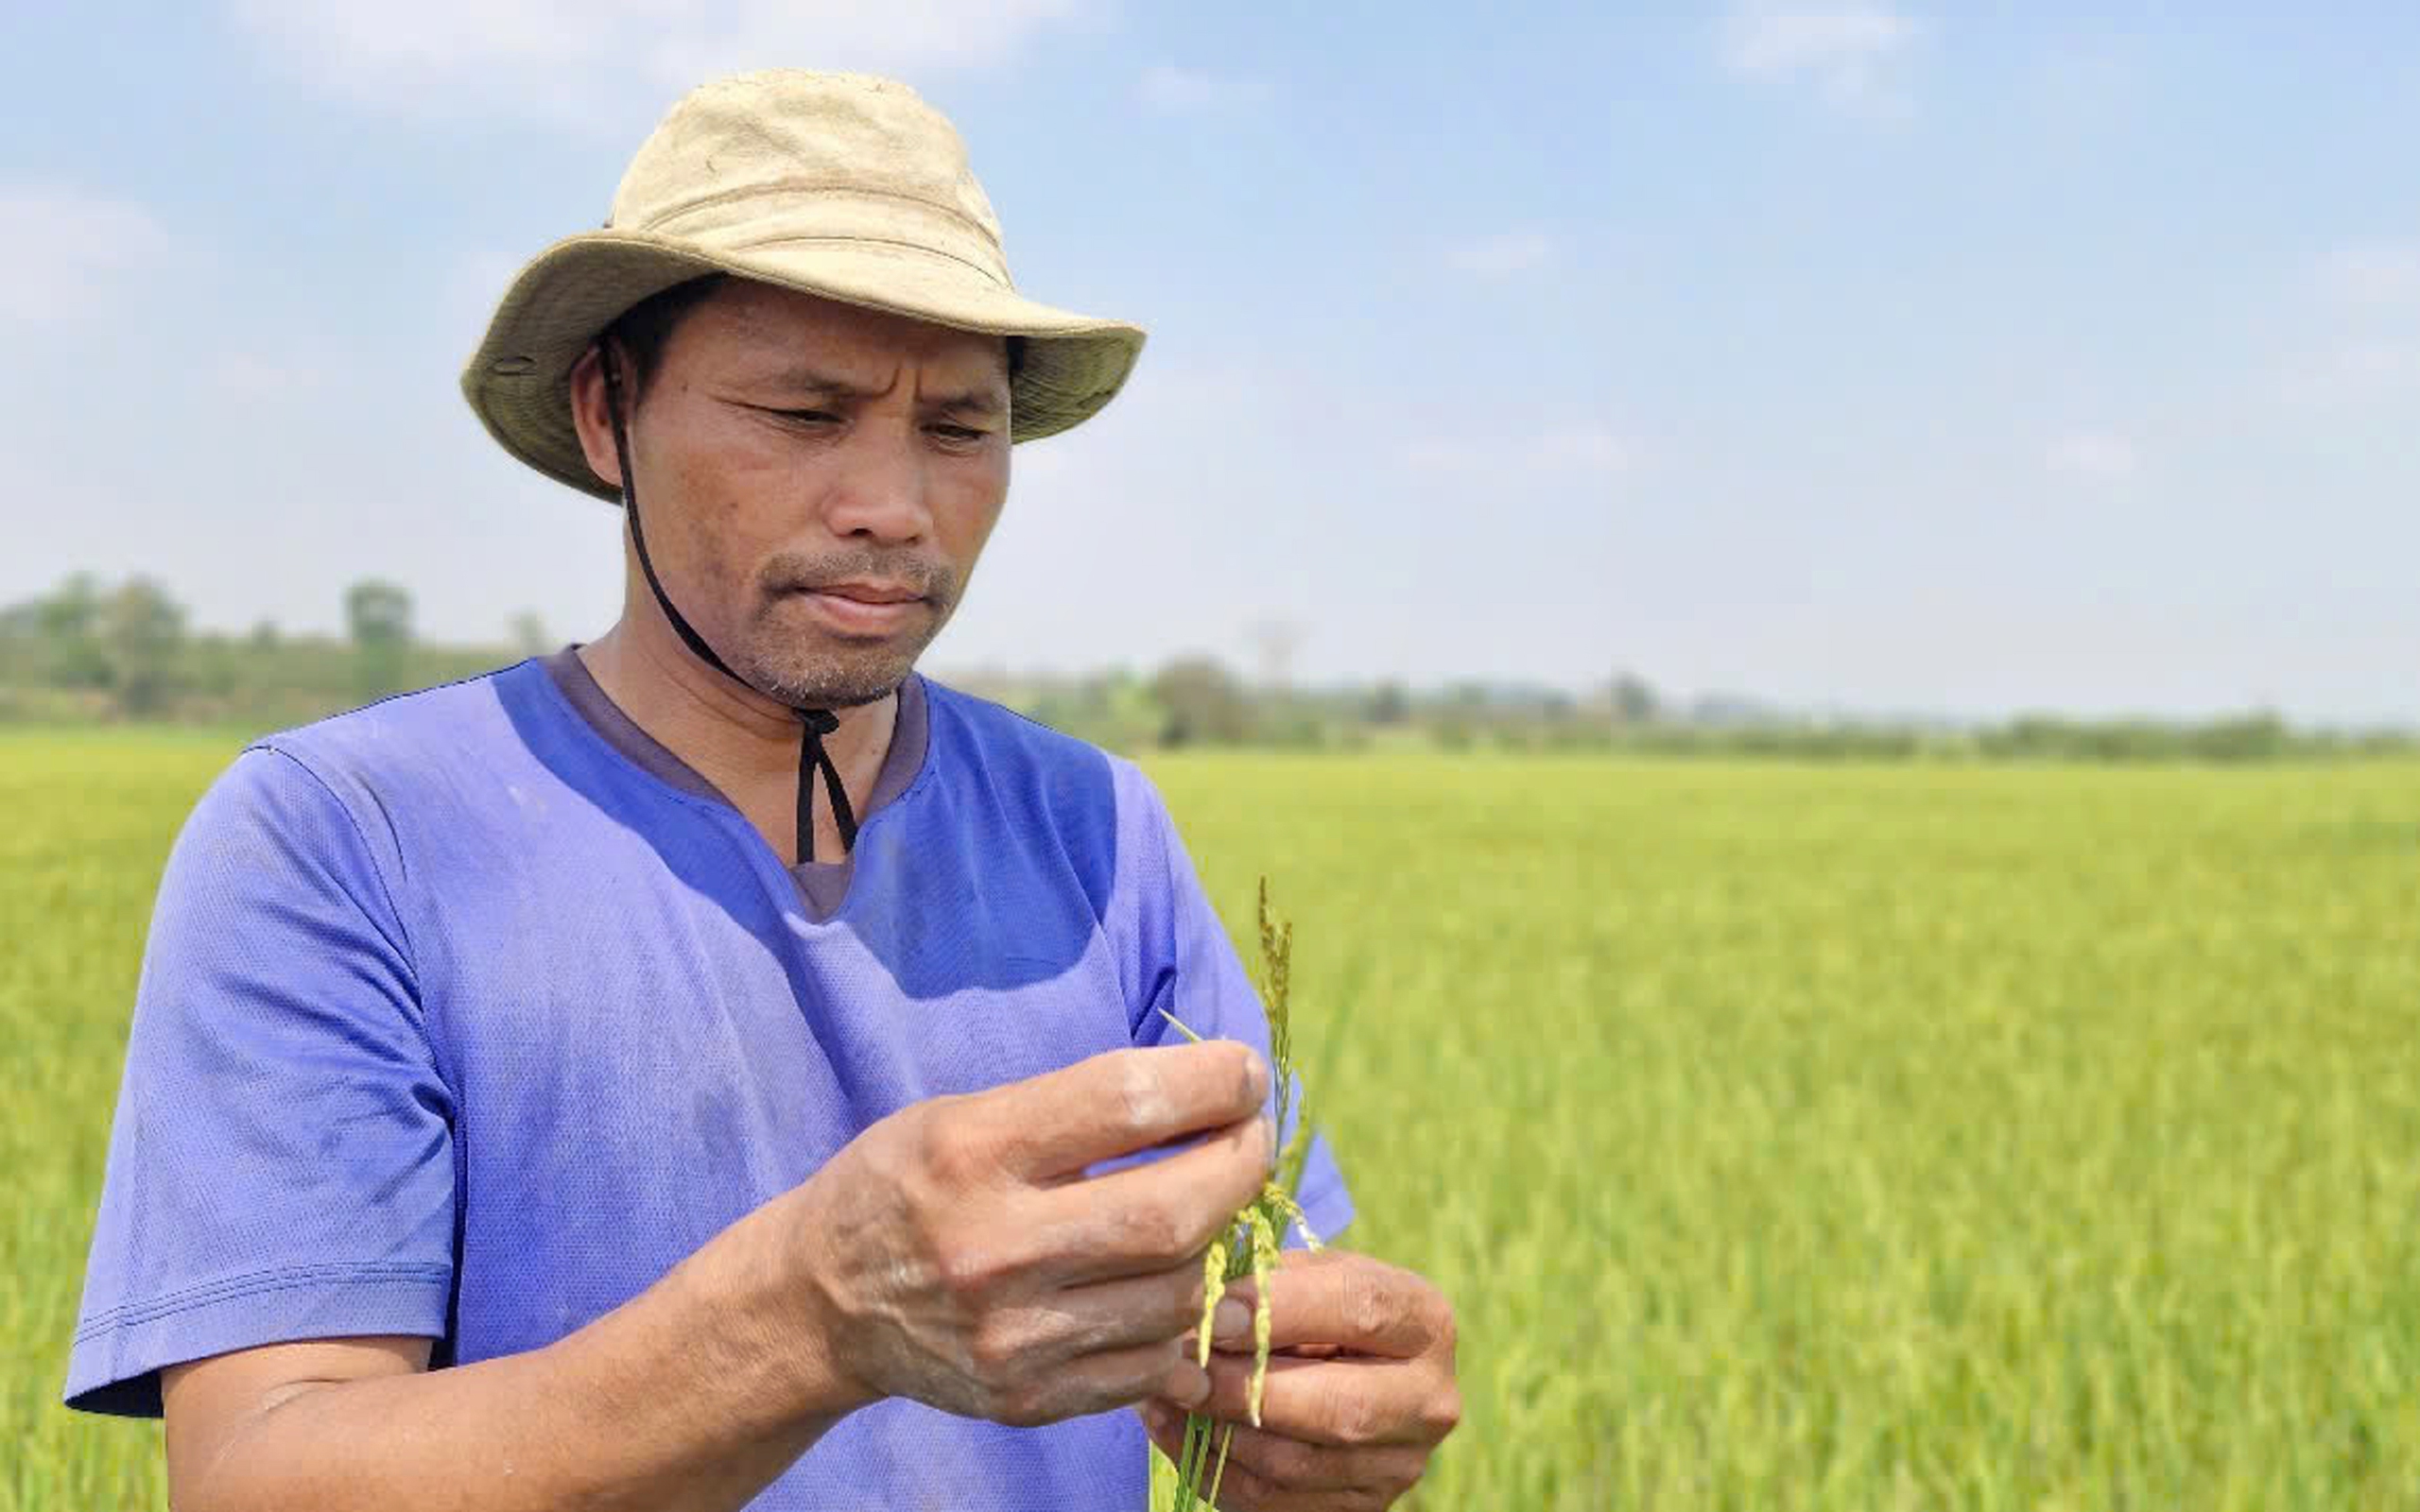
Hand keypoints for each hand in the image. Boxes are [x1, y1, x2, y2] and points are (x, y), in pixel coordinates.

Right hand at [771, 1042, 1274, 1426]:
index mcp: (972, 1151)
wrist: (820, 1302)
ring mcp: (1011, 1337)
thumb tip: (1212, 1093)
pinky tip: (1171, 1282)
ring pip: (1177, 1294)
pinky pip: (1152, 1364)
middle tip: (1251, 1139)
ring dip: (1216, 1244)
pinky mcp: (1026, 1399)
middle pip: (1172, 1212)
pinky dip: (1182, 1322)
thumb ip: (1076, 1107)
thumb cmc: (906, 1183)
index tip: (1244, 1074)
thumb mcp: (963, 1115)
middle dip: (1239, 1165)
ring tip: (1207, 1208)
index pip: (1126, 1102)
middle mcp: (991, 1247)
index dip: (1212, 1082)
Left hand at [1137, 1249, 1460, 1510]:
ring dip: (1217, 1433)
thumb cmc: (1318, 1306)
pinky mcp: (1363, 1508)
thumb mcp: (1309, 1274)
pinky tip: (1177, 1430)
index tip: (1213, 1313)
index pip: (1360, 1310)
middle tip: (1181, 1369)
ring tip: (1167, 1395)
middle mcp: (1429, 1401)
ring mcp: (1401, 1466)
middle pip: (1338, 1407)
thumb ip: (1268, 1284)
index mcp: (1425, 1322)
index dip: (1279, 1311)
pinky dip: (1213, 1468)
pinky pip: (1273, 1503)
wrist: (1347, 1370)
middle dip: (1244, 1388)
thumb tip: (1203, 1312)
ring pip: (1296, 1464)